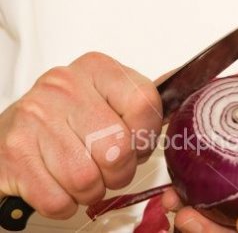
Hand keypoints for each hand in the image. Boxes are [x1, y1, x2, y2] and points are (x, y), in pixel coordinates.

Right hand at [0, 52, 161, 218]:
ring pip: (88, 180)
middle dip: (119, 172)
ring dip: (91, 189)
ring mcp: (36, 117)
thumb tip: (186, 88)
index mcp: (97, 69)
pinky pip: (59, 200)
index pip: (145, 106)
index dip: (145, 137)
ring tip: (81, 172)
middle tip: (106, 165)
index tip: (134, 141)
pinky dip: (65, 203)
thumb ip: (143, 102)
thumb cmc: (68, 118)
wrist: (15, 130)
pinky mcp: (15, 153)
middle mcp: (65, 86)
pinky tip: (59, 183)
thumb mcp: (107, 97)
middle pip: (119, 150)